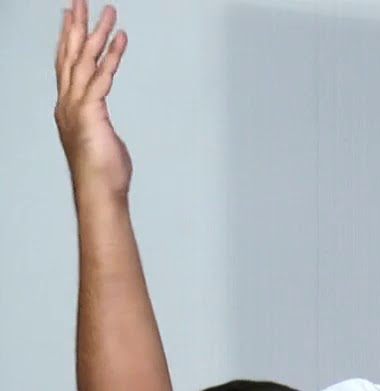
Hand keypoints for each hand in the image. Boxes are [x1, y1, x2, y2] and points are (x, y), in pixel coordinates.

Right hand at [54, 0, 129, 197]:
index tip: (71, 16)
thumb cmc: (102, 171)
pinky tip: (121, 39)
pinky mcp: (91, 112)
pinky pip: (103, 76)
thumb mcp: (99, 139)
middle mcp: (68, 101)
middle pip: (70, 54)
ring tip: (108, 10)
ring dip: (97, 32)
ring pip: (85, 59)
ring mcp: (77, 105)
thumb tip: (101, 125)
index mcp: (69, 106)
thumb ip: (98, 125)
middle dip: (76, 24)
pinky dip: (112, 56)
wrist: (99, 191)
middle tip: (80, 0)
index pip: (67, 64)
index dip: (68, 39)